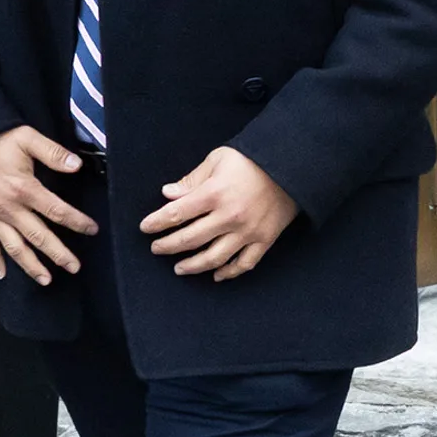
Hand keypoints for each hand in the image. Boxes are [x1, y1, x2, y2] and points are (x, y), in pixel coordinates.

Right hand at [0, 125, 97, 285]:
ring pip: (14, 247)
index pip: (57, 211)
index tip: (92, 229)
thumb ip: (53, 153)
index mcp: (24, 189)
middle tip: (75, 267)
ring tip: (46, 280)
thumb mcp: (26, 138)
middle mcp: (9, 208)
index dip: (77, 222)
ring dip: (31, 266)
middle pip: (39, 236)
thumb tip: (77, 165)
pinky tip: (2, 274)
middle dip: (58, 254)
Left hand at [140, 145, 297, 279]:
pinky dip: (229, 273)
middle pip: (189, 240)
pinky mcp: (264, 239)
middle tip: (156, 249)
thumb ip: (191, 180)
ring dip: (192, 266)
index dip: (156, 223)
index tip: (145, 228)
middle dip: (167, 246)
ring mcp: (248, 231)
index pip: (176, 213)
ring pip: (213, 258)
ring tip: (179, 268)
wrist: (292, 166)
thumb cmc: (250, 160)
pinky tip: (216, 275)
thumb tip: (167, 194)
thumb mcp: (217, 160)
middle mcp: (229, 216)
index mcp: (214, 193)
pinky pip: (244, 263)